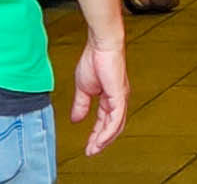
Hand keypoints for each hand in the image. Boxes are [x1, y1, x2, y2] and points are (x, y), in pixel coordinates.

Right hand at [72, 41, 128, 156]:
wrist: (101, 45)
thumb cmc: (95, 59)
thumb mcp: (83, 88)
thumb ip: (81, 105)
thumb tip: (76, 119)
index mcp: (110, 97)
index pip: (105, 122)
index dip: (97, 135)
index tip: (89, 146)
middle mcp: (118, 99)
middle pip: (113, 127)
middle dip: (101, 141)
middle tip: (91, 151)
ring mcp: (120, 98)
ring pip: (116, 126)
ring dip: (104, 140)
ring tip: (94, 149)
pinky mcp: (120, 96)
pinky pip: (116, 119)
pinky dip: (108, 131)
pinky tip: (101, 139)